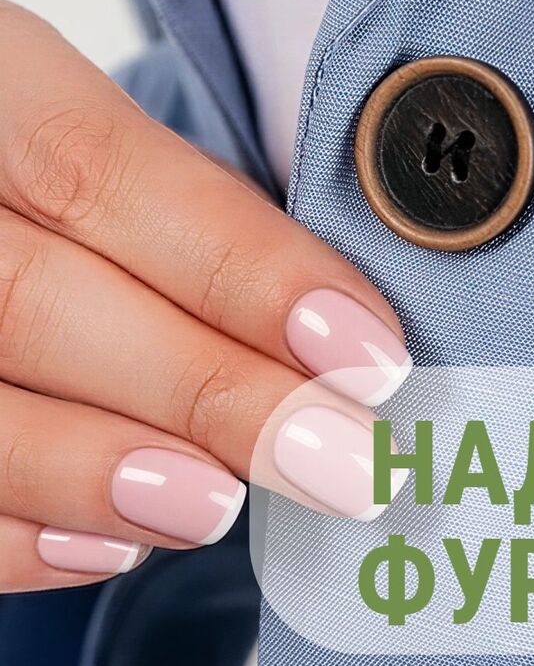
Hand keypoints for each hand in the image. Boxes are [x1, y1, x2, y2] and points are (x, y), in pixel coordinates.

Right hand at [0, 2, 410, 590]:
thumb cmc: (51, 166)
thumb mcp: (94, 123)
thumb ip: (186, 200)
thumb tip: (340, 324)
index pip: (100, 168)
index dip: (237, 264)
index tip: (367, 349)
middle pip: (36, 298)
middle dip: (204, 388)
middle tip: (342, 458)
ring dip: (106, 468)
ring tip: (223, 504)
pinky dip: (21, 531)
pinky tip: (117, 541)